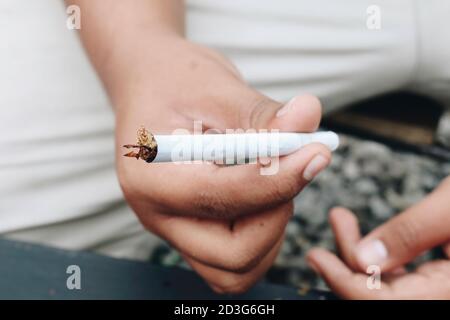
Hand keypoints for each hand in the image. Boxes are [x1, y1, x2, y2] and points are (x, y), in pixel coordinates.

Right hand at [115, 37, 331, 293]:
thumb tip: (309, 117)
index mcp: (152, 176)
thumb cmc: (176, 81)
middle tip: (291, 171)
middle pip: (232, 257)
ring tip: (275, 182)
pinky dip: (262, 237)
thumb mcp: (219, 89)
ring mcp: (173, 227)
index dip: (281, 178)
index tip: (316, 152)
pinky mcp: (190, 229)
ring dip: (270, 233)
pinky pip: (234, 260)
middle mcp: (157, 215)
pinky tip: (264, 195)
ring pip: (236, 270)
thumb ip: (265, 115)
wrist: (150, 84)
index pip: (225, 198)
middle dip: (275, 217)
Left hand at [307, 177, 449, 298]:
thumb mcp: (449, 209)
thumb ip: (409, 234)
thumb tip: (362, 257)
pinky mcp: (440, 278)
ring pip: (387, 284)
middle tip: (334, 223)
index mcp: (449, 292)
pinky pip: (402, 276)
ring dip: (359, 253)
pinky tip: (364, 233)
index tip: (316, 256)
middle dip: (348, 258)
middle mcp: (444, 295)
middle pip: (379, 294)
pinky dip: (379, 254)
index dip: (342, 281)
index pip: (381, 302)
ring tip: (343, 218)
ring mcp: (441, 288)